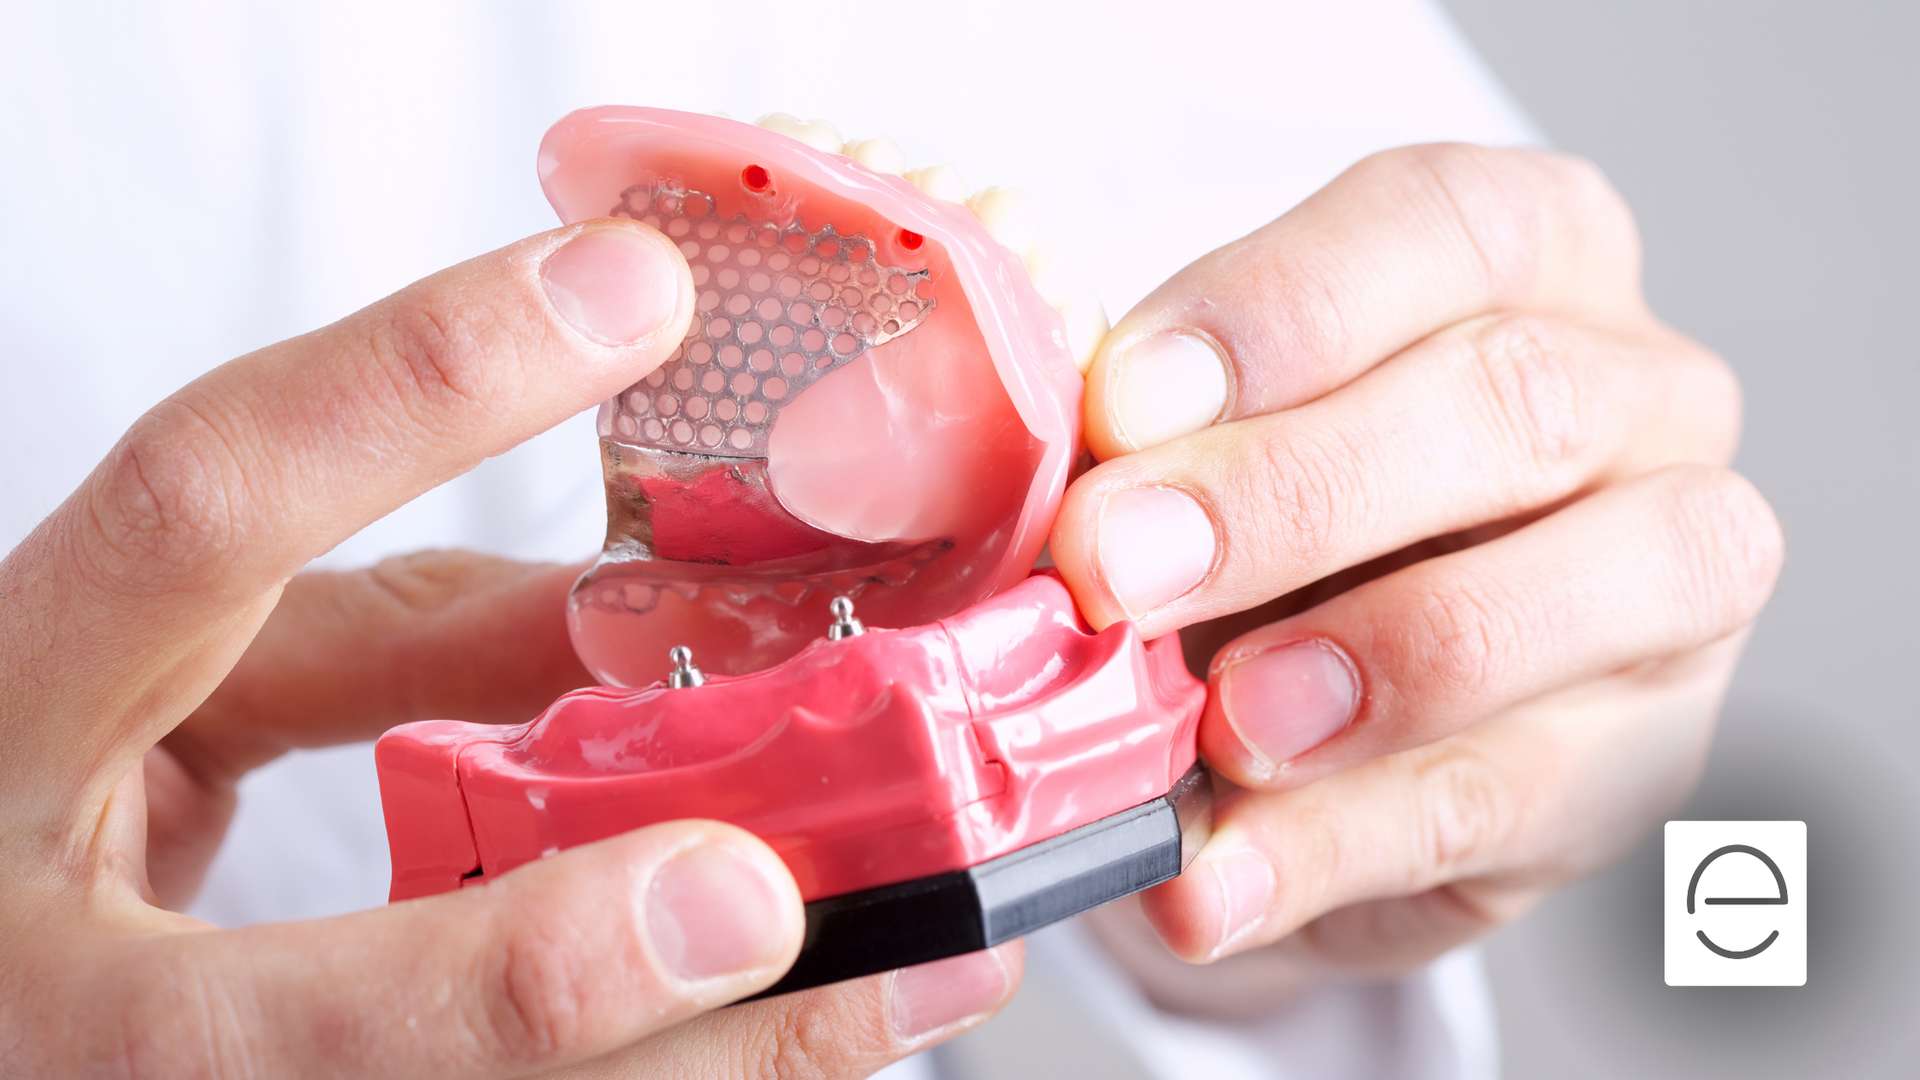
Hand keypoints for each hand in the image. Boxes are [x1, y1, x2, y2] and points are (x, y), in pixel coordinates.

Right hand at [0, 220, 1017, 1075]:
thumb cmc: (57, 791)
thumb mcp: (203, 670)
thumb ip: (405, 636)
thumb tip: (656, 598)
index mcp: (6, 710)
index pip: (194, 511)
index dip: (408, 395)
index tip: (631, 296)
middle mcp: (30, 951)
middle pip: (256, 1017)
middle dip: (523, 976)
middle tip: (755, 897)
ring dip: (680, 1068)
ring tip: (899, 984)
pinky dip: (662, 1079)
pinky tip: (803, 1030)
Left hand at [1047, 145, 1782, 1016]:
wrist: (1353, 694)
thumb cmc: (1280, 512)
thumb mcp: (1213, 437)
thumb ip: (1155, 439)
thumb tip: (1048, 490)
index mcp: (1532, 252)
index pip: (1440, 226)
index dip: (1276, 311)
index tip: (1118, 404)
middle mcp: (1644, 392)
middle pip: (1511, 402)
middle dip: (1291, 493)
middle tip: (1118, 568)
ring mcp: (1677, 578)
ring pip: (1583, 594)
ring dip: (1374, 664)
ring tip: (1217, 725)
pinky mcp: (1639, 760)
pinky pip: (1509, 799)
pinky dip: (1339, 846)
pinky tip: (1213, 877)